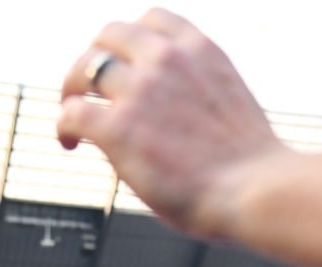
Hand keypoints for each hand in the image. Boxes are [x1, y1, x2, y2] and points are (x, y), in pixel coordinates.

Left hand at [58, 11, 289, 236]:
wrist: (257, 190)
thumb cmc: (254, 168)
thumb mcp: (231, 104)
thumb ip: (198, 93)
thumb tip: (174, 118)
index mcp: (200, 50)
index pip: (152, 20)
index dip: (131, 41)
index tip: (125, 62)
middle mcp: (166, 60)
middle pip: (109, 35)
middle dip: (96, 59)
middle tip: (88, 88)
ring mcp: (139, 91)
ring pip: (85, 68)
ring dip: (73, 89)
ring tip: (73, 115)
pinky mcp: (118, 127)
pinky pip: (72, 112)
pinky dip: (65, 125)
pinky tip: (70, 143)